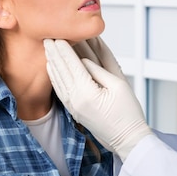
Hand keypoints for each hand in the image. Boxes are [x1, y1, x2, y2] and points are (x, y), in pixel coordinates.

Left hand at [44, 38, 152, 160]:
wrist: (128, 140)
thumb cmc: (129, 113)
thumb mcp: (119, 86)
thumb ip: (99, 70)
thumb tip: (84, 60)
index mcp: (87, 92)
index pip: (72, 64)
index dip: (64, 49)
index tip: (58, 35)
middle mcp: (76, 99)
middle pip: (61, 70)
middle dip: (54, 53)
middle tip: (47, 37)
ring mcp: (73, 107)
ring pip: (57, 80)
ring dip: (52, 63)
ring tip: (48, 48)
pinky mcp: (74, 111)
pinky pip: (60, 90)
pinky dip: (54, 77)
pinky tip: (52, 68)